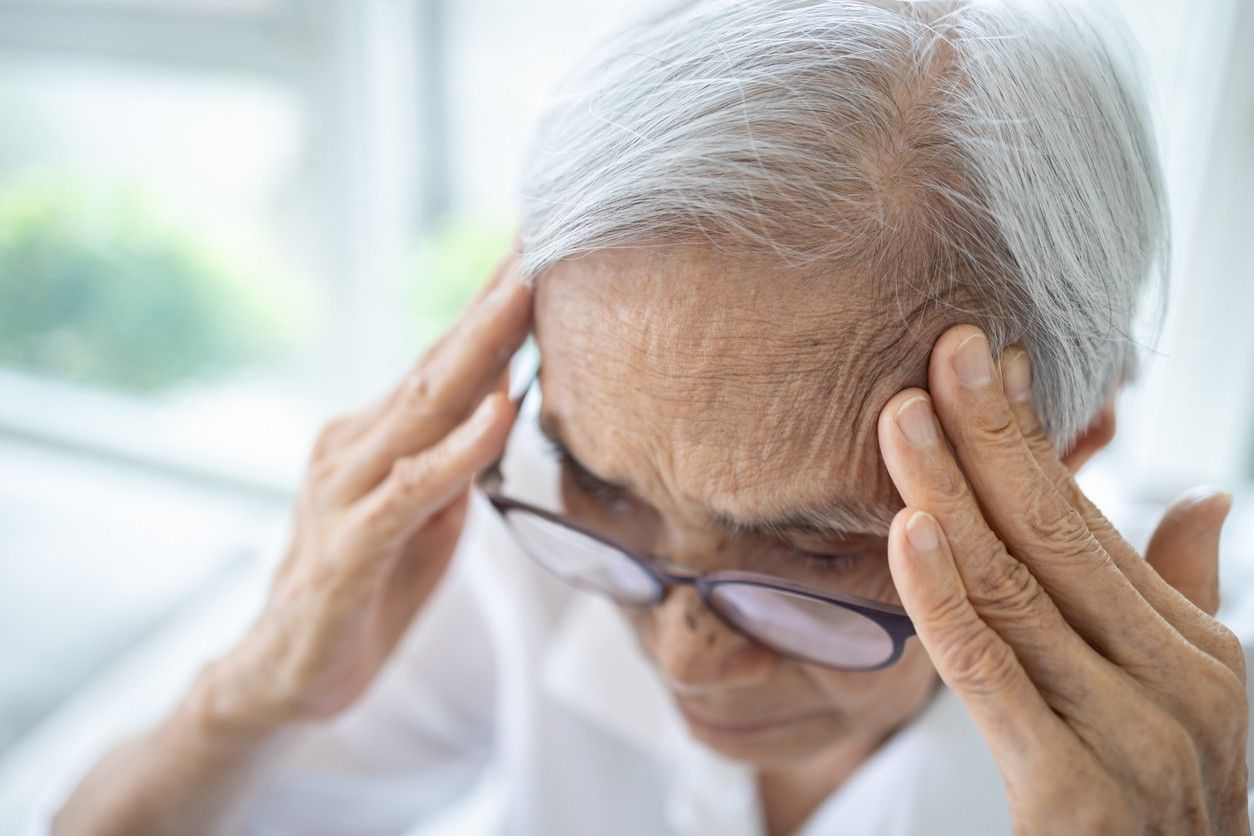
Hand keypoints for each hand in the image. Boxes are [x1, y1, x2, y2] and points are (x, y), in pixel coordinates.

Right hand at [194, 245, 529, 731]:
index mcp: (379, 437)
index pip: (447, 360)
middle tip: (541, 237)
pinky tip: (497, 411)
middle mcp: (356, 445)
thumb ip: (456, 463)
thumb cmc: (366, 589)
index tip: (541, 249)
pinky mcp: (347, 546)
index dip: (494, 307)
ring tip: (526, 294)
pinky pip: (410, 490)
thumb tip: (504, 410)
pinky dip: (457, 450)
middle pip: (438, 363)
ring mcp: (346, 490)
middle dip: (494, 301)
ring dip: (480, 349)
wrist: (286, 674)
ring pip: (424, 407)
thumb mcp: (426, 518)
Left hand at [877, 324, 1247, 833]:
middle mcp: (1172, 679)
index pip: (1088, 521)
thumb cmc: (1166, 805)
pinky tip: (907, 528)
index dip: (1030, 438)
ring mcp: (1129, 732)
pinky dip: (943, 596)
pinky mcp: (1071, 787)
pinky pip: (989, 672)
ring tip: (902, 415)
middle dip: (992, 435)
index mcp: (1191, 647)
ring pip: (1015, 587)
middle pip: (1054, 533)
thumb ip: (1183, 593)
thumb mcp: (1192, 695)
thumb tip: (1202, 496)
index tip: (983, 360)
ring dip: (950, 491)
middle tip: (942, 351)